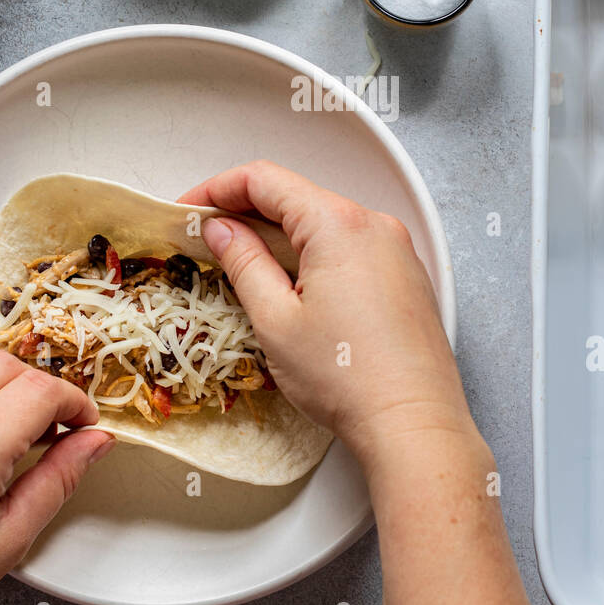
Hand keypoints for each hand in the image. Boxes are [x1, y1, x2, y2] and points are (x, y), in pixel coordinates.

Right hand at [179, 161, 474, 468]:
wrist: (413, 424)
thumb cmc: (348, 379)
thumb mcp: (276, 320)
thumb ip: (243, 263)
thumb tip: (221, 230)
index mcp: (338, 224)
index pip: (265, 180)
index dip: (218, 189)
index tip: (190, 211)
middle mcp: (374, 225)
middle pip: (297, 198)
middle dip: (247, 215)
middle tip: (209, 243)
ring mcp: (396, 249)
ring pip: (324, 224)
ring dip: (281, 239)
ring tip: (246, 271)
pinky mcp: (406, 276)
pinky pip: (351, 247)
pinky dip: (315, 256)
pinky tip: (294, 290)